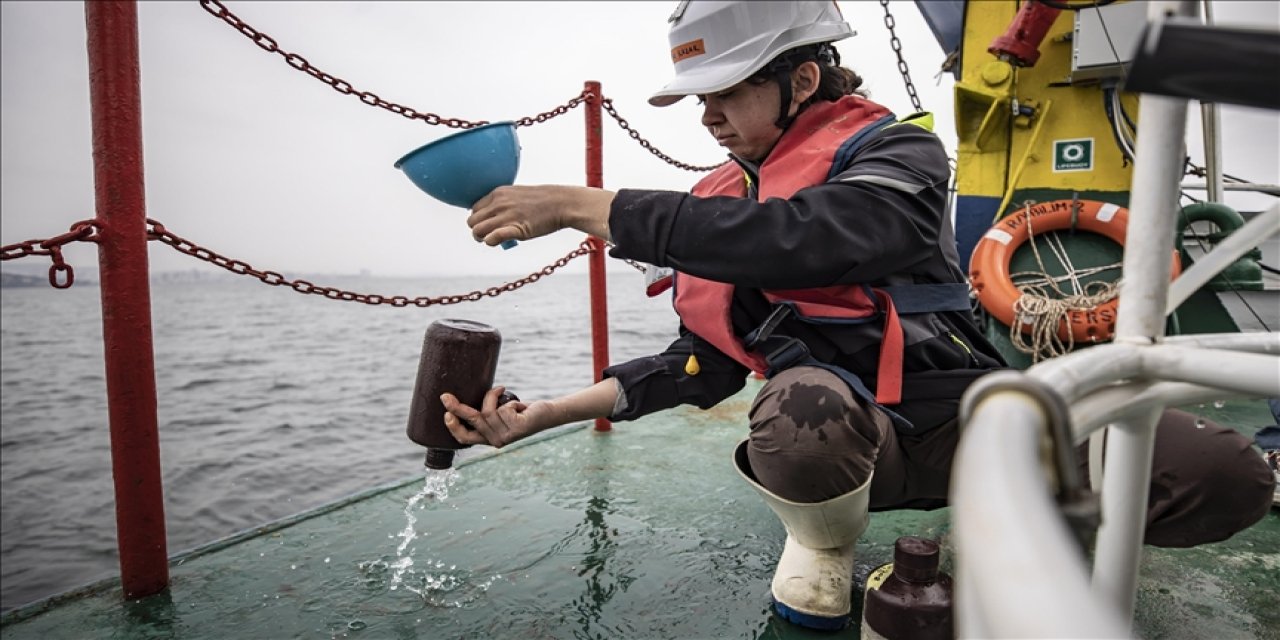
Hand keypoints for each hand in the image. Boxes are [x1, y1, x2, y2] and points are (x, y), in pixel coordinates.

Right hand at [441, 386, 550, 448]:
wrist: (545, 414)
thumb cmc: (519, 411)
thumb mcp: (498, 412)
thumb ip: (484, 412)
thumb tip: (457, 399)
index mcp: (488, 438)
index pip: (465, 438)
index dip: (453, 428)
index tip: (446, 414)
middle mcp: (495, 441)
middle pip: (472, 422)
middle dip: (457, 408)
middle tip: (445, 396)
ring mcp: (505, 436)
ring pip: (488, 411)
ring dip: (493, 396)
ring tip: (503, 392)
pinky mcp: (515, 429)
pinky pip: (502, 408)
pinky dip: (509, 401)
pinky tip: (519, 406)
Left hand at [467, 185, 613, 245]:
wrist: (562, 203)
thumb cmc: (543, 201)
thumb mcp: (518, 193)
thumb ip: (503, 201)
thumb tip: (495, 214)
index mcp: (498, 193)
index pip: (474, 209)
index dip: (479, 219)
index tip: (487, 224)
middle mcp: (499, 203)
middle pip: (473, 221)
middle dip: (477, 230)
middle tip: (488, 235)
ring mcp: (506, 215)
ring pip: (478, 231)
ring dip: (482, 238)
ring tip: (492, 240)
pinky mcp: (516, 228)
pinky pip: (492, 238)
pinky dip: (491, 242)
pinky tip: (497, 242)